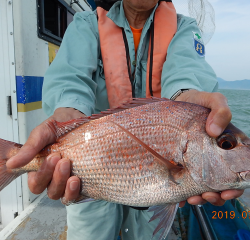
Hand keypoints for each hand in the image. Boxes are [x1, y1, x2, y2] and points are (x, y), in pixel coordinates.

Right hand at [6, 107, 83, 202]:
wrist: (80, 119)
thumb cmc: (61, 125)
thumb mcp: (44, 131)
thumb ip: (31, 147)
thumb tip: (12, 163)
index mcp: (41, 167)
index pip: (36, 183)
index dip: (42, 175)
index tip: (52, 156)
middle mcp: (54, 176)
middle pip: (50, 191)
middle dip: (56, 178)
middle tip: (64, 160)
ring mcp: (68, 179)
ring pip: (62, 195)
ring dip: (65, 187)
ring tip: (73, 176)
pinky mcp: (83, 180)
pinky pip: (77, 194)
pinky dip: (76, 192)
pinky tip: (77, 181)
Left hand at [176, 90, 243, 206]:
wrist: (176, 103)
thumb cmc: (197, 102)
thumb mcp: (212, 101)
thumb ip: (220, 111)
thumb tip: (215, 131)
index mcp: (225, 147)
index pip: (236, 172)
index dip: (235, 186)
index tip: (226, 192)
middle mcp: (212, 158)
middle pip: (220, 184)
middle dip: (216, 196)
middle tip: (207, 196)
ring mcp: (195, 162)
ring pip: (202, 187)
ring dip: (201, 198)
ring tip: (193, 199)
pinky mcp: (181, 162)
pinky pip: (184, 182)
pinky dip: (184, 194)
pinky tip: (181, 198)